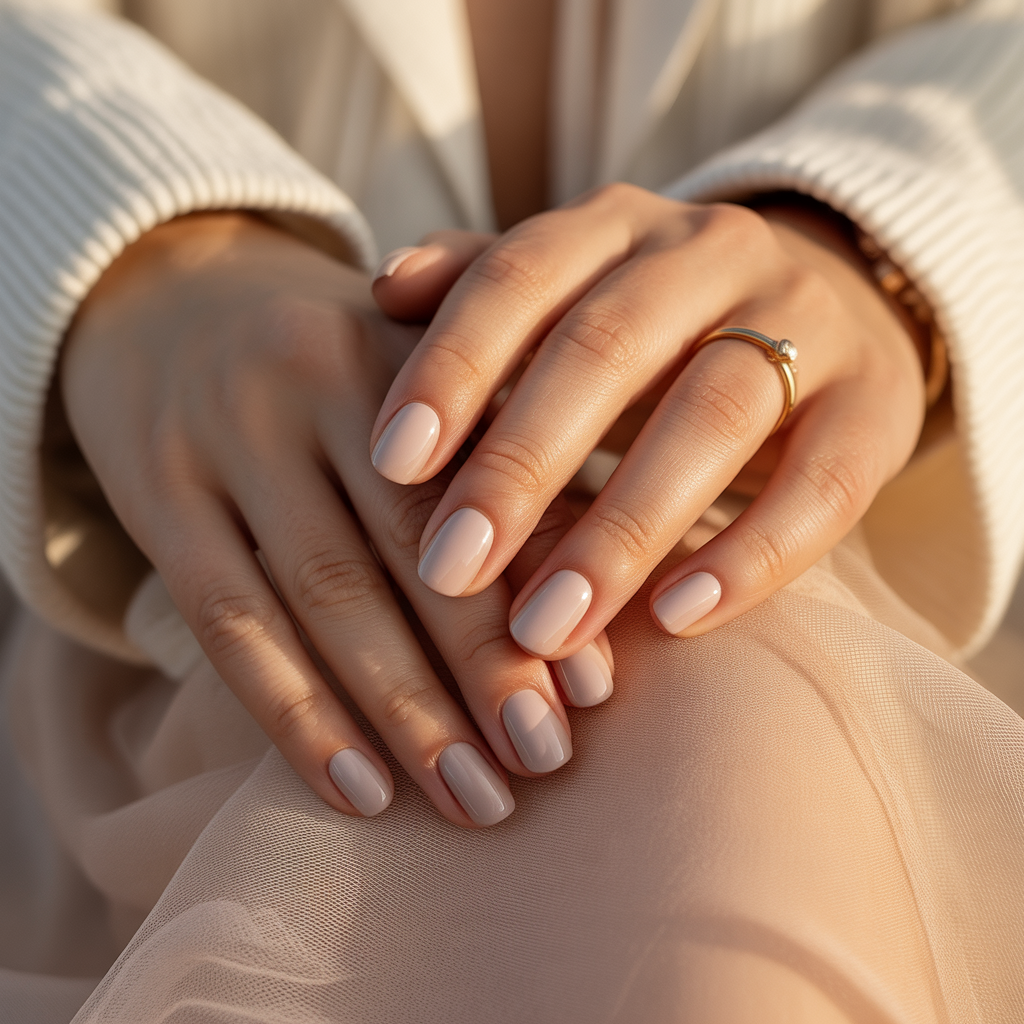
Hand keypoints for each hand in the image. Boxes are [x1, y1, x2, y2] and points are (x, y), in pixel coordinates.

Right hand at [62, 213, 597, 828]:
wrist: (169, 300)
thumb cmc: (331, 362)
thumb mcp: (412, 375)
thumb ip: (497, 453)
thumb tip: (589, 589)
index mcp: (407, 345)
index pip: (486, 478)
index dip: (542, 585)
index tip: (594, 690)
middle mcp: (316, 375)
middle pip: (414, 543)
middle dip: (487, 664)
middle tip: (545, 761)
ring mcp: (227, 435)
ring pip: (327, 595)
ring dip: (406, 712)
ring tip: (473, 799)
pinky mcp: (157, 493)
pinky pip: (229, 623)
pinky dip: (298, 716)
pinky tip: (358, 790)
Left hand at [369, 185, 925, 657]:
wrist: (827, 304)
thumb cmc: (657, 322)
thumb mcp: (573, 288)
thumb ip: (483, 286)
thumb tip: (385, 286)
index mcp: (616, 225)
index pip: (521, 275)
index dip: (452, 366)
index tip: (391, 466)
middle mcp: (710, 254)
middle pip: (609, 348)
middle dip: (522, 465)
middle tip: (450, 572)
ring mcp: (806, 322)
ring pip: (714, 414)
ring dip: (624, 528)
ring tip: (547, 627)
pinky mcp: (875, 404)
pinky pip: (823, 483)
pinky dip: (751, 554)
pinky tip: (677, 619)